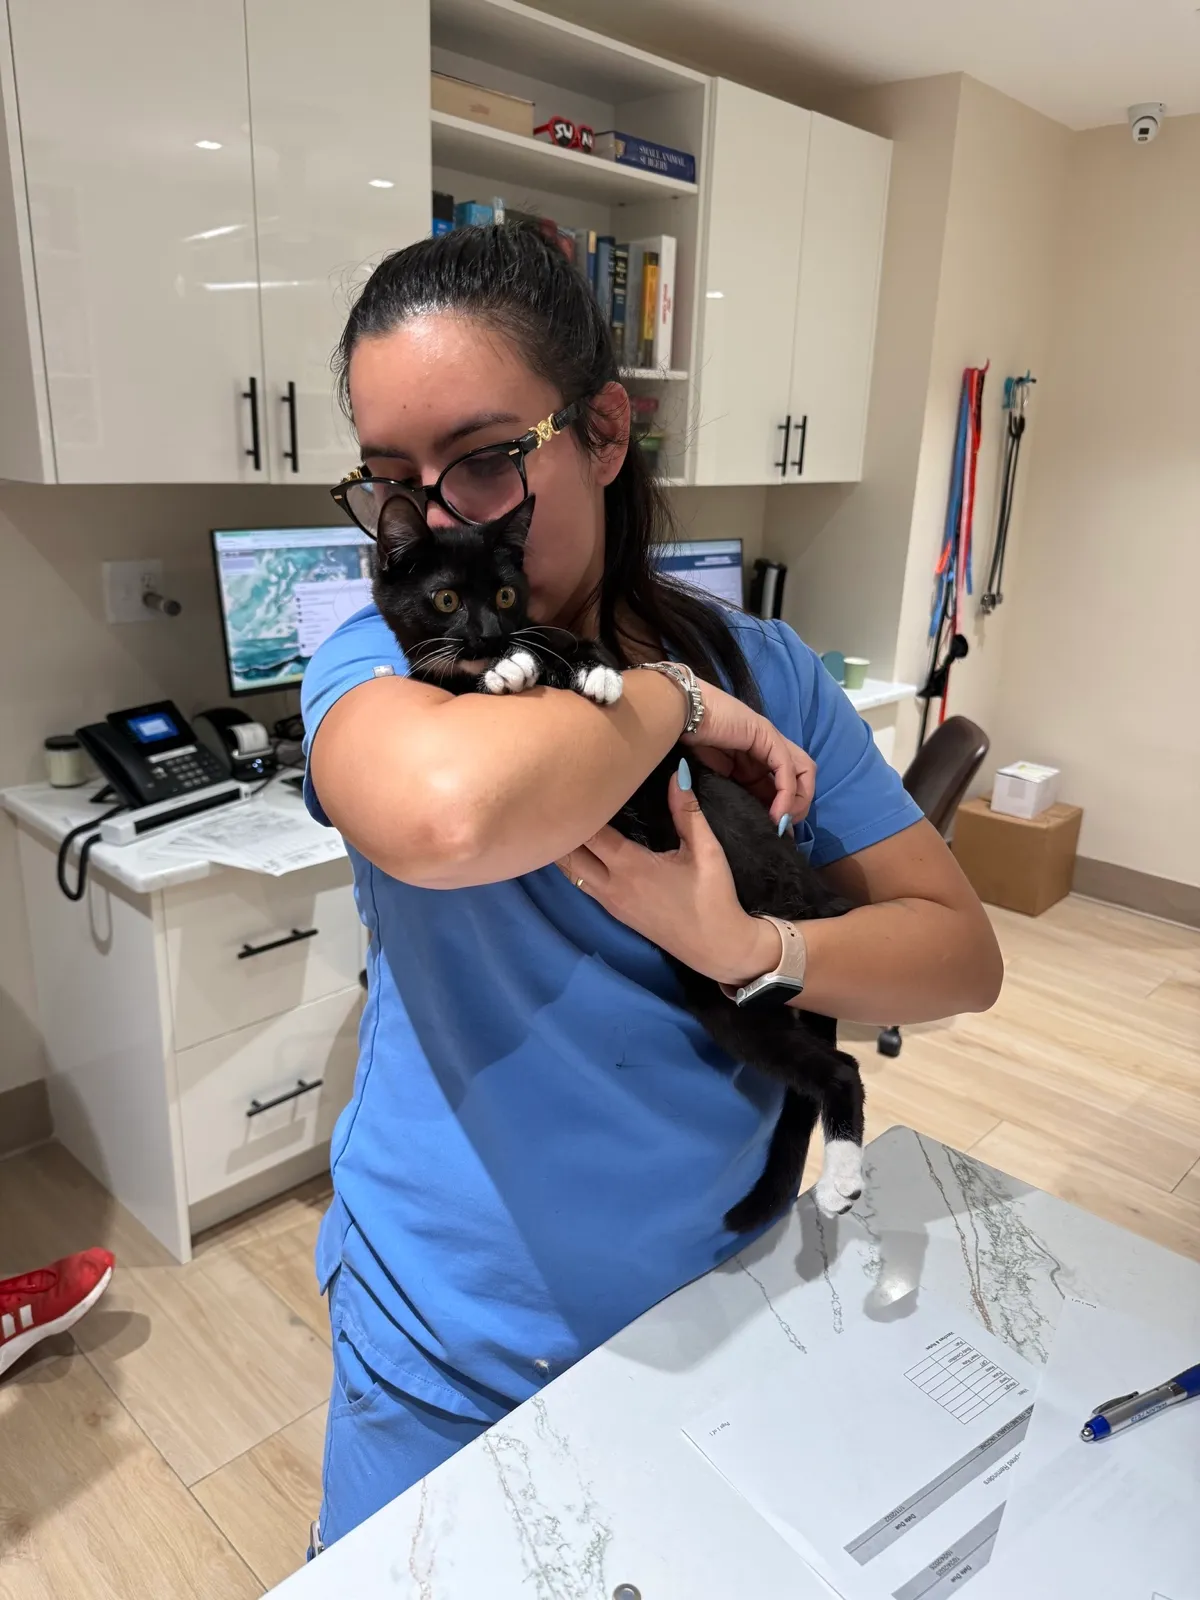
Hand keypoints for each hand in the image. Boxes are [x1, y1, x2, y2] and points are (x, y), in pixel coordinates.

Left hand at [558, 758, 783, 985]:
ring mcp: (609, 902)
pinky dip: (575, 864)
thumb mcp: (707, 851)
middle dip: (563, 827)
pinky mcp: (614, 912)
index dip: (581, 807)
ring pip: (570, 872)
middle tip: (563, 799)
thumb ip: (688, 811)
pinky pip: (582, 883)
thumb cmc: (714, 898)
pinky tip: (581, 848)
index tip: (577, 785)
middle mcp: (611, 885)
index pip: (590, 831)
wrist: (718, 948)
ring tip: (565, 820)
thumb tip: (676, 771)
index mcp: (630, 866)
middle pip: (568, 853)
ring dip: (565, 847)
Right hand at [686, 679, 815, 828]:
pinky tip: (776, 813)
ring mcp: (769, 739)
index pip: (784, 784)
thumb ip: (730, 796)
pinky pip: (787, 768)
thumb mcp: (712, 780)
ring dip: (798, 801)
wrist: (675, 718)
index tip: (772, 831)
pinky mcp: (767, 735)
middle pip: (801, 777)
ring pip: (803, 770)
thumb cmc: (684, 747)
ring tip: (782, 822)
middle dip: (797, 807)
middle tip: (782, 829)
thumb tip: (741, 824)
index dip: (784, 809)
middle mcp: (766, 748)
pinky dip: (786, 795)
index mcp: (753, 758)